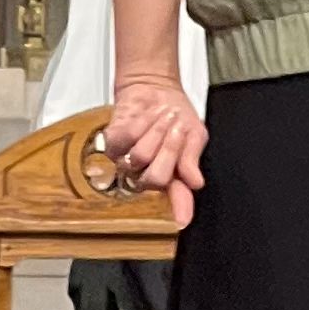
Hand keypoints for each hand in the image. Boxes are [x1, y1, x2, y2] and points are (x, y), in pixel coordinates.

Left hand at [102, 71, 207, 225]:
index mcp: (172, 177)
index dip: (180, 210)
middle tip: (177, 130)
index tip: (182, 221)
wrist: (155, 87)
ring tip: (164, 117)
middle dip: (170, 150)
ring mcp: (128, 161)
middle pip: (157, 178)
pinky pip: (126, 138)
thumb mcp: (194, 135)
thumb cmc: (176, 115)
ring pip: (141, 156)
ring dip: (157, 130)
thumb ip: (192, 159)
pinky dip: (141, 121)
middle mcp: (147, 174)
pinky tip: (148, 115)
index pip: (177, 198)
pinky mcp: (112, 143)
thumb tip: (195, 182)